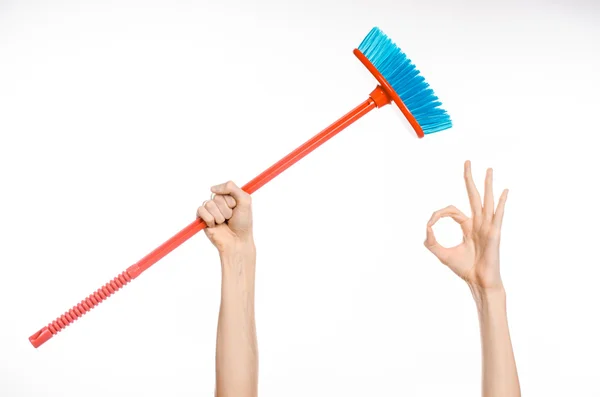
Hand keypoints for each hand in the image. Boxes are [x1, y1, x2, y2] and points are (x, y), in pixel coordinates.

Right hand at [196, 181, 252, 253]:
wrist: (237, 240)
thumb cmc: (243, 222)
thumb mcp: (245, 200)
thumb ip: (231, 187)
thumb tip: (212, 188)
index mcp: (228, 195)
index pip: (225, 189)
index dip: (232, 201)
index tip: (237, 208)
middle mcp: (218, 201)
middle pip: (217, 197)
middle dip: (226, 210)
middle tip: (230, 218)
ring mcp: (209, 209)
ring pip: (209, 204)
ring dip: (219, 216)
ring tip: (223, 222)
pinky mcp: (201, 217)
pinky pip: (201, 210)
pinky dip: (210, 219)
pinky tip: (214, 225)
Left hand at [424, 161, 508, 291]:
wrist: (478, 283)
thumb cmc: (464, 269)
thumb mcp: (442, 253)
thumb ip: (431, 241)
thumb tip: (426, 227)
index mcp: (467, 226)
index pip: (452, 210)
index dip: (439, 214)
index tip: (430, 224)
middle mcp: (478, 223)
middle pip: (473, 196)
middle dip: (469, 178)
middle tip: (467, 161)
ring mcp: (487, 227)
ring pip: (487, 201)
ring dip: (487, 185)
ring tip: (489, 169)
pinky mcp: (494, 234)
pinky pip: (498, 216)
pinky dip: (501, 203)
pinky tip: (504, 192)